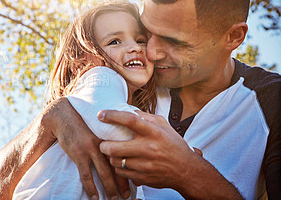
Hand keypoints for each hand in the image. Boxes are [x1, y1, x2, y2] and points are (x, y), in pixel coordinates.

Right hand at [45, 98, 129, 198]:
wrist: (65, 116)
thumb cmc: (83, 122)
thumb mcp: (100, 126)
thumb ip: (110, 136)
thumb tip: (121, 147)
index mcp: (110, 136)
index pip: (124, 155)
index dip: (131, 169)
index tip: (137, 180)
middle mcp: (103, 144)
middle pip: (117, 166)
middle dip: (123, 183)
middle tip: (127, 195)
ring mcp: (91, 149)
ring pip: (103, 173)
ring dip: (109, 187)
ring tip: (114, 198)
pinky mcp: (79, 154)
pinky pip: (86, 174)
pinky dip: (91, 187)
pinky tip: (94, 196)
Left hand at [97, 110, 241, 198]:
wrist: (187, 171)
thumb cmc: (173, 145)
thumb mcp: (164, 126)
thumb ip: (145, 117)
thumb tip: (127, 109)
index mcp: (153, 132)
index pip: (130, 120)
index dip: (112, 116)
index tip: (100, 114)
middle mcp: (148, 148)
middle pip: (114, 147)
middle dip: (103, 145)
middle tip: (103, 143)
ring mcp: (145, 165)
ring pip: (115, 162)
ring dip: (111, 157)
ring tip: (114, 153)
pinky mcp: (142, 177)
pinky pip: (121, 173)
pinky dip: (119, 168)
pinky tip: (123, 162)